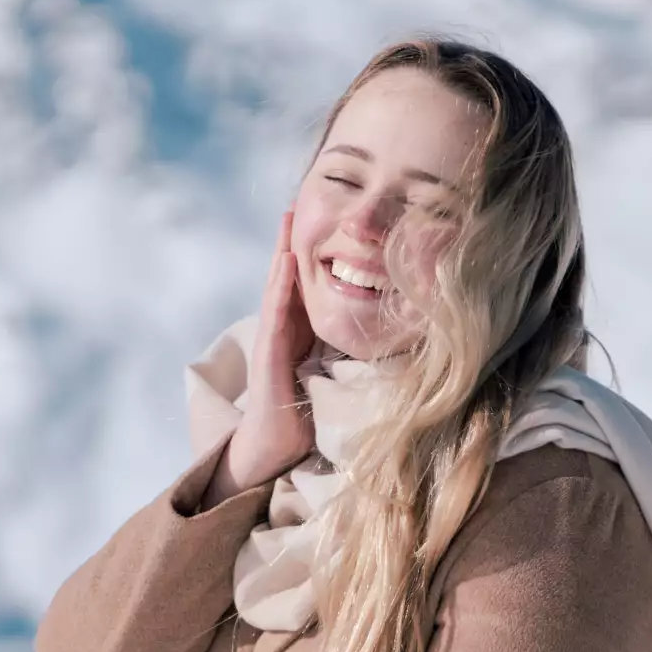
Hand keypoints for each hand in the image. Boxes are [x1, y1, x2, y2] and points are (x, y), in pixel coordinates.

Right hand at [206, 210, 316, 503]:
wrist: (274, 452)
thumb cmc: (306, 417)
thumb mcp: (331, 374)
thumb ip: (345, 353)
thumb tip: (382, 334)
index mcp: (300, 333)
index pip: (305, 285)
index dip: (311, 253)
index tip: (326, 218)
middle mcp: (283, 331)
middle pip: (289, 277)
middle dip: (293, 240)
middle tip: (298, 200)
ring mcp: (272, 340)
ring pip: (279, 287)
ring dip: (283, 251)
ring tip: (289, 217)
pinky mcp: (269, 355)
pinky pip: (275, 314)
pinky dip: (280, 285)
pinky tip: (285, 262)